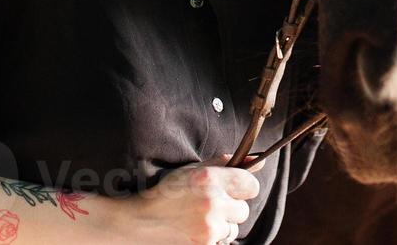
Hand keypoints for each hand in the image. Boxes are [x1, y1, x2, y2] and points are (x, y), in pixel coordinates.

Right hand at [114, 153, 261, 243]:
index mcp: (210, 178)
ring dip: (222, 225)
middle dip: (230, 208)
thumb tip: (257, 160)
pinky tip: (194, 231)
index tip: (232, 190)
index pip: (251, 185)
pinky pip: (222, 243)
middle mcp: (212, 203)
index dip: (242, 187)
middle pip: (243, 210)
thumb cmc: (166, 193)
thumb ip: (224, 163)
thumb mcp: (192, 169)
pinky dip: (212, 239)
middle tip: (208, 205)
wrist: (139, 223)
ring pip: (233, 229)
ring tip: (198, 219)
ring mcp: (209, 228)